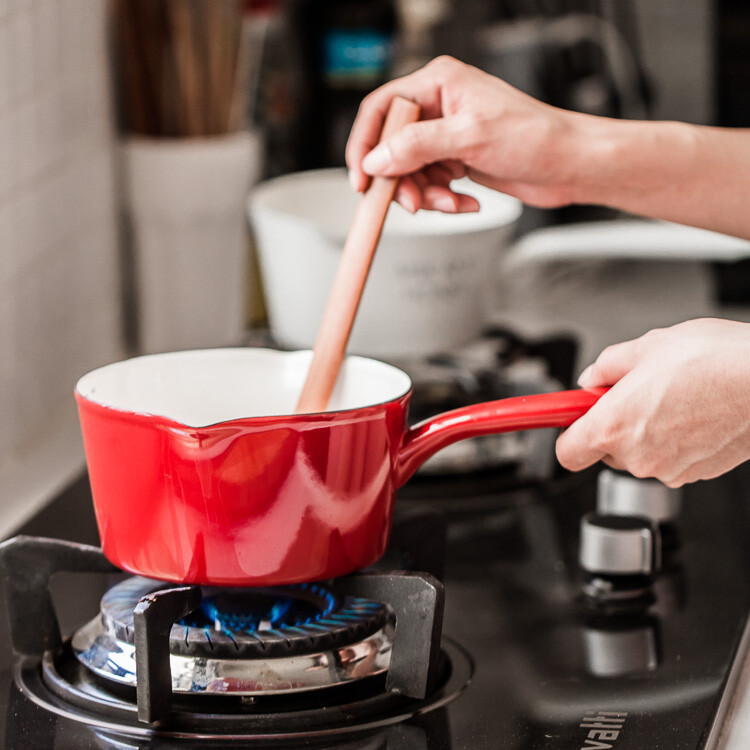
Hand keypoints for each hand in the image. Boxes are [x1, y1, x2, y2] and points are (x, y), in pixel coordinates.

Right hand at [346, 56, 587, 213]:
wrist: (569, 165)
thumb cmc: (535, 136)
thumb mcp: (470, 137)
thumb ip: (417, 146)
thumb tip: (378, 159)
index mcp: (439, 83)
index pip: (382, 109)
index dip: (366, 144)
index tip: (363, 178)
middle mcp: (439, 107)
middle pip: (392, 148)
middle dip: (402, 181)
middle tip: (413, 203)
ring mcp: (446, 136)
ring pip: (410, 172)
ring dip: (426, 195)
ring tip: (451, 203)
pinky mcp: (456, 160)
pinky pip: (431, 185)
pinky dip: (443, 200)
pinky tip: (466, 202)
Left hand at [555, 319, 749, 486]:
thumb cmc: (715, 361)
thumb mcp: (646, 347)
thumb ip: (606, 367)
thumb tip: (591, 379)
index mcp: (613, 426)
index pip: (566, 452)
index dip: (566, 432)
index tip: (569, 418)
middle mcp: (638, 456)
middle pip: (604, 450)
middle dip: (612, 423)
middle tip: (632, 392)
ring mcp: (669, 468)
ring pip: (639, 453)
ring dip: (645, 430)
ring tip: (671, 395)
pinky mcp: (697, 472)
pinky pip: (670, 458)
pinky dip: (673, 439)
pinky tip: (693, 410)